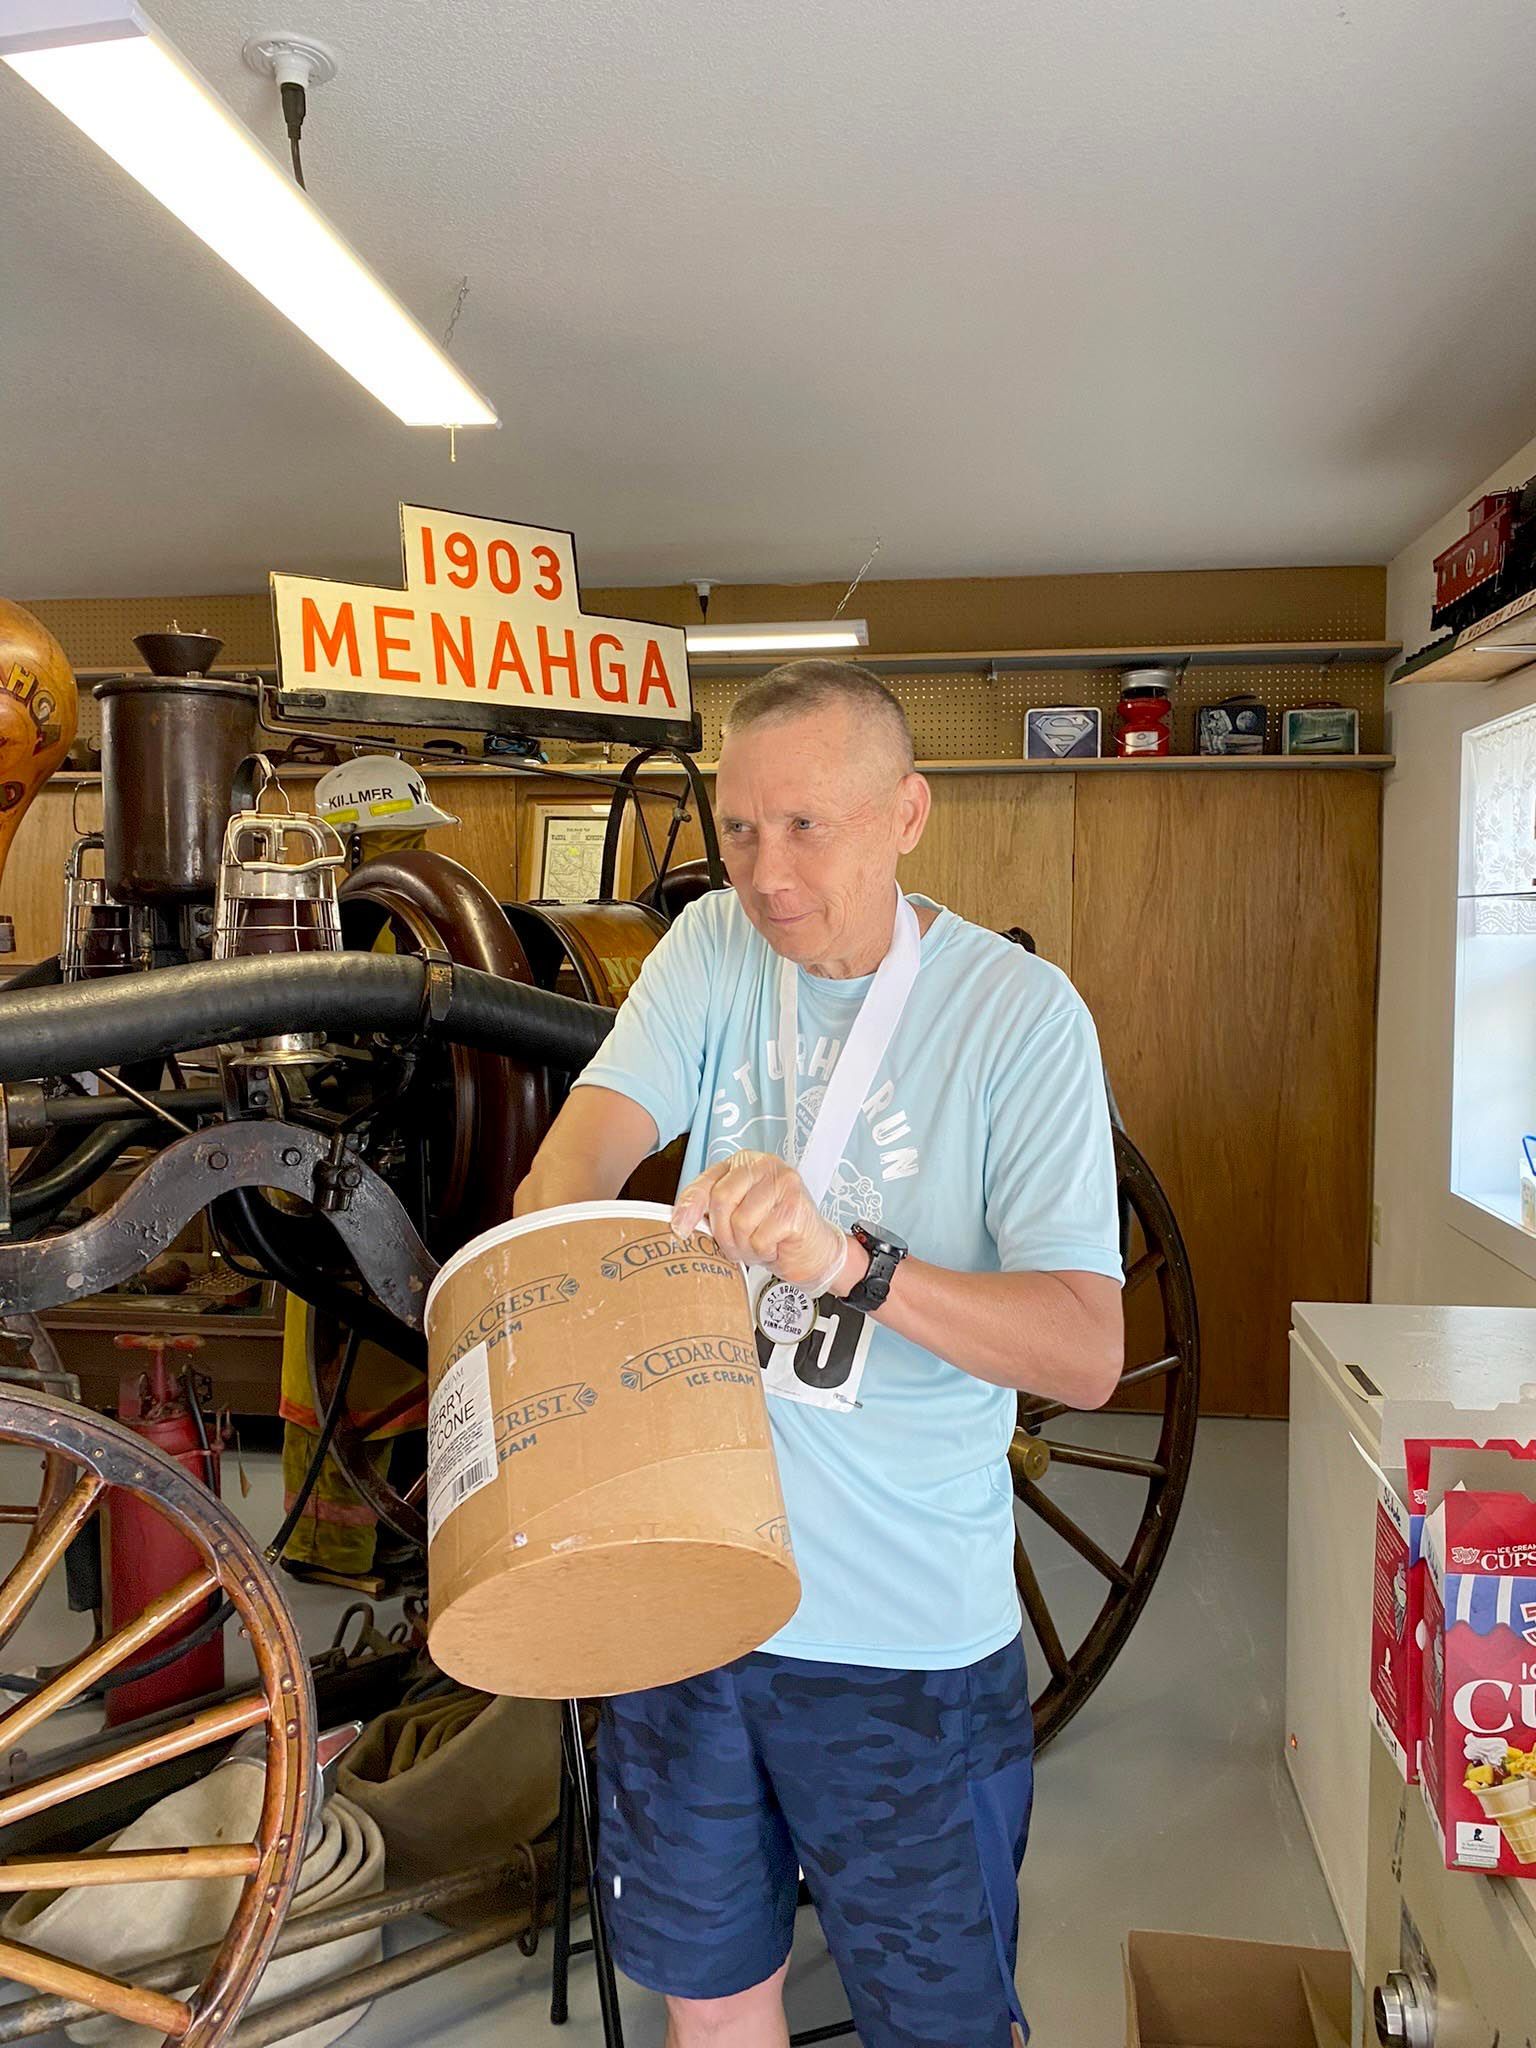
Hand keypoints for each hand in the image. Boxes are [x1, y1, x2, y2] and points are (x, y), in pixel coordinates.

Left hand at [672, 1150, 845, 1290]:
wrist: (813, 1250)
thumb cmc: (772, 1231)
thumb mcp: (736, 1215)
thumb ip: (711, 1210)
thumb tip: (680, 1223)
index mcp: (745, 1163)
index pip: (707, 1181)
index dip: (690, 1206)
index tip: (680, 1228)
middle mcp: (765, 1165)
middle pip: (722, 1199)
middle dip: (722, 1233)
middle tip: (734, 1246)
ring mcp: (784, 1183)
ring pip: (740, 1222)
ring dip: (744, 1246)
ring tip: (757, 1246)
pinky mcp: (795, 1207)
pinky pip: (760, 1238)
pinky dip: (762, 1251)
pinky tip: (773, 1246)